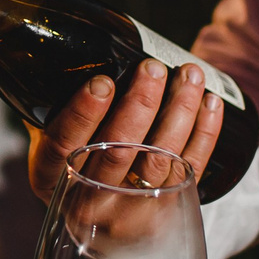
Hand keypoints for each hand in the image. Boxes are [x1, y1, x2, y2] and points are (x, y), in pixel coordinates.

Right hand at [28, 60, 224, 201]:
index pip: (63, 146)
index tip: (102, 82)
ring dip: (179, 112)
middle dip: (140, 104)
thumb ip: (50, 103)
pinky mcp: (168, 206)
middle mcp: (90, 200)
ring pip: (160, 158)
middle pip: (118, 151)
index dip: (83, 113)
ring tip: (190, 74)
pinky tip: (211, 103)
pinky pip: (191, 169)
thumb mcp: (48, 136)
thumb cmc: (73, 156)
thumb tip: (59, 48)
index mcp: (52, 178)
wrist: (100, 209)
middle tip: (152, 69)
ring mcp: (131, 208)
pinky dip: (205, 133)